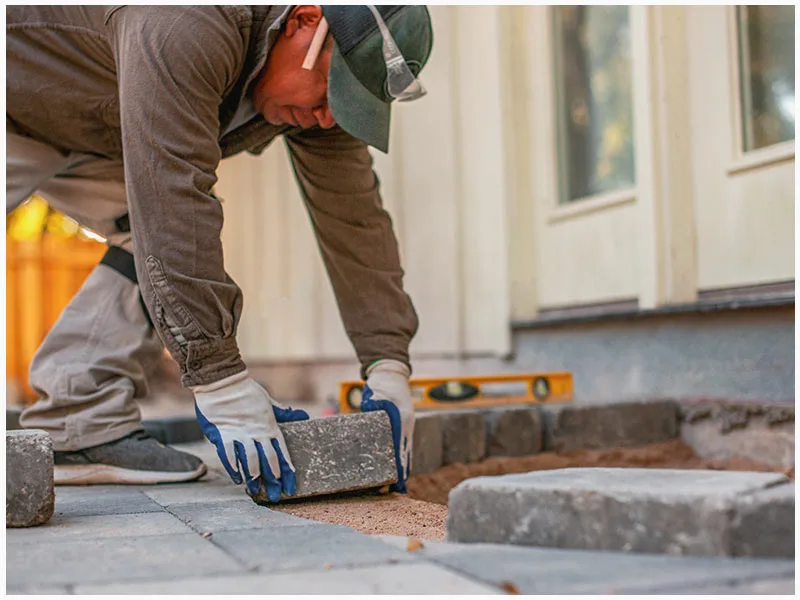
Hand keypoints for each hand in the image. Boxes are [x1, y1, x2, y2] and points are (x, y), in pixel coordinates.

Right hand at [191, 370, 308, 501]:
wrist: (222, 381)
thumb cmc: (247, 392)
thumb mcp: (268, 402)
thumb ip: (283, 414)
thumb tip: (303, 416)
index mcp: (269, 426)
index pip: (282, 452)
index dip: (287, 471)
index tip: (291, 488)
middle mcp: (256, 432)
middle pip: (268, 460)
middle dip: (273, 480)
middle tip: (277, 496)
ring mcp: (239, 434)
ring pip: (250, 460)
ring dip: (254, 477)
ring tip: (256, 492)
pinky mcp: (222, 434)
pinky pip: (228, 454)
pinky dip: (233, 467)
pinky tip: (237, 478)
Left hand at [360, 359, 413, 492]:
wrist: (391, 372)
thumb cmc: (382, 383)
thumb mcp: (375, 393)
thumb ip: (374, 406)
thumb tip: (370, 417)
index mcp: (402, 419)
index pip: (400, 448)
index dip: (399, 466)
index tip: (396, 480)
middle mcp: (408, 424)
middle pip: (406, 453)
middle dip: (403, 472)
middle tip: (396, 489)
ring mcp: (408, 424)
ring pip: (407, 451)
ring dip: (404, 467)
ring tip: (399, 485)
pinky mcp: (404, 424)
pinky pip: (404, 444)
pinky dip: (403, 457)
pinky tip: (400, 468)